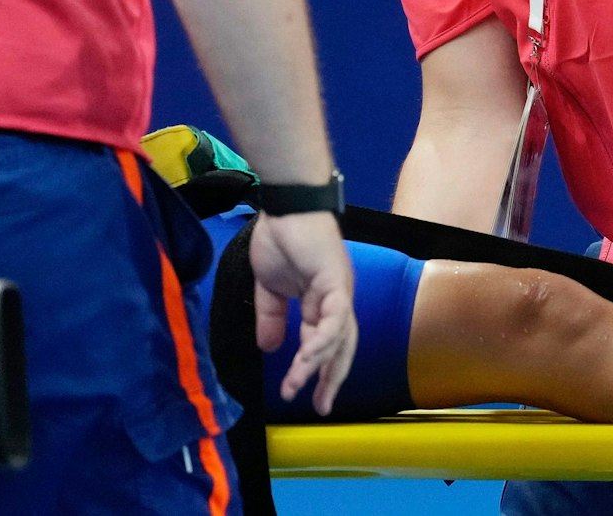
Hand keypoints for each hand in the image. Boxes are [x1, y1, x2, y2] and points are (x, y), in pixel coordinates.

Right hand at [247, 210, 356, 415]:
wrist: (285, 205)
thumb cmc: (280, 237)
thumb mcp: (270, 287)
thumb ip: (272, 318)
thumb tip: (271, 349)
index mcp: (322, 302)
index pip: (325, 344)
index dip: (316, 371)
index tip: (305, 396)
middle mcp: (337, 300)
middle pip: (341, 348)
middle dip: (330, 379)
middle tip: (320, 406)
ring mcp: (340, 291)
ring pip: (338, 338)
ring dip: (318, 365)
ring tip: (298, 385)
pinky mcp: (336, 281)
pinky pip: (333, 319)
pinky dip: (323, 340)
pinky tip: (308, 358)